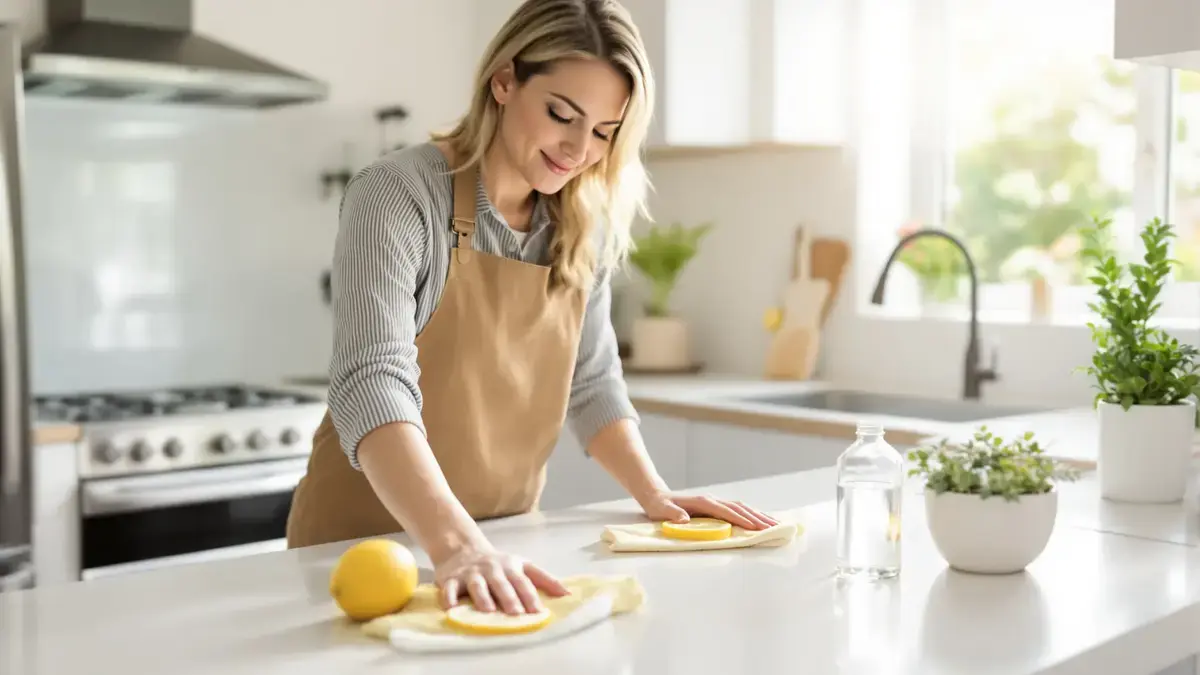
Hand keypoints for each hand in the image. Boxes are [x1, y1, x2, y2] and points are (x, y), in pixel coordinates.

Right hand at [434, 542, 568, 614]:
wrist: (461, 548)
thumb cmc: (497, 564)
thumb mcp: (522, 566)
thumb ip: (544, 579)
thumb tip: (568, 594)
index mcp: (511, 567)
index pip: (523, 582)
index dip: (531, 596)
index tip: (539, 611)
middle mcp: (492, 569)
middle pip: (502, 584)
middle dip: (509, 598)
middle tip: (516, 613)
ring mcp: (471, 573)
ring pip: (477, 585)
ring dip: (483, 597)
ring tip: (488, 611)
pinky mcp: (451, 579)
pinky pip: (448, 589)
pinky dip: (448, 598)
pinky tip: (451, 607)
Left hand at [638, 492, 778, 530]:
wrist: (658, 496)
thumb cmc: (660, 507)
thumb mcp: (661, 511)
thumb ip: (672, 515)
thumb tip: (683, 520)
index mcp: (703, 502)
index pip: (726, 512)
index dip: (741, 519)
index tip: (756, 528)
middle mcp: (713, 500)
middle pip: (740, 508)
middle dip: (758, 518)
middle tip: (774, 528)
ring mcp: (716, 502)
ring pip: (742, 508)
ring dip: (758, 516)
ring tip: (775, 524)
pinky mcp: (717, 507)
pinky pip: (738, 510)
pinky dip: (751, 515)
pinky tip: (760, 520)